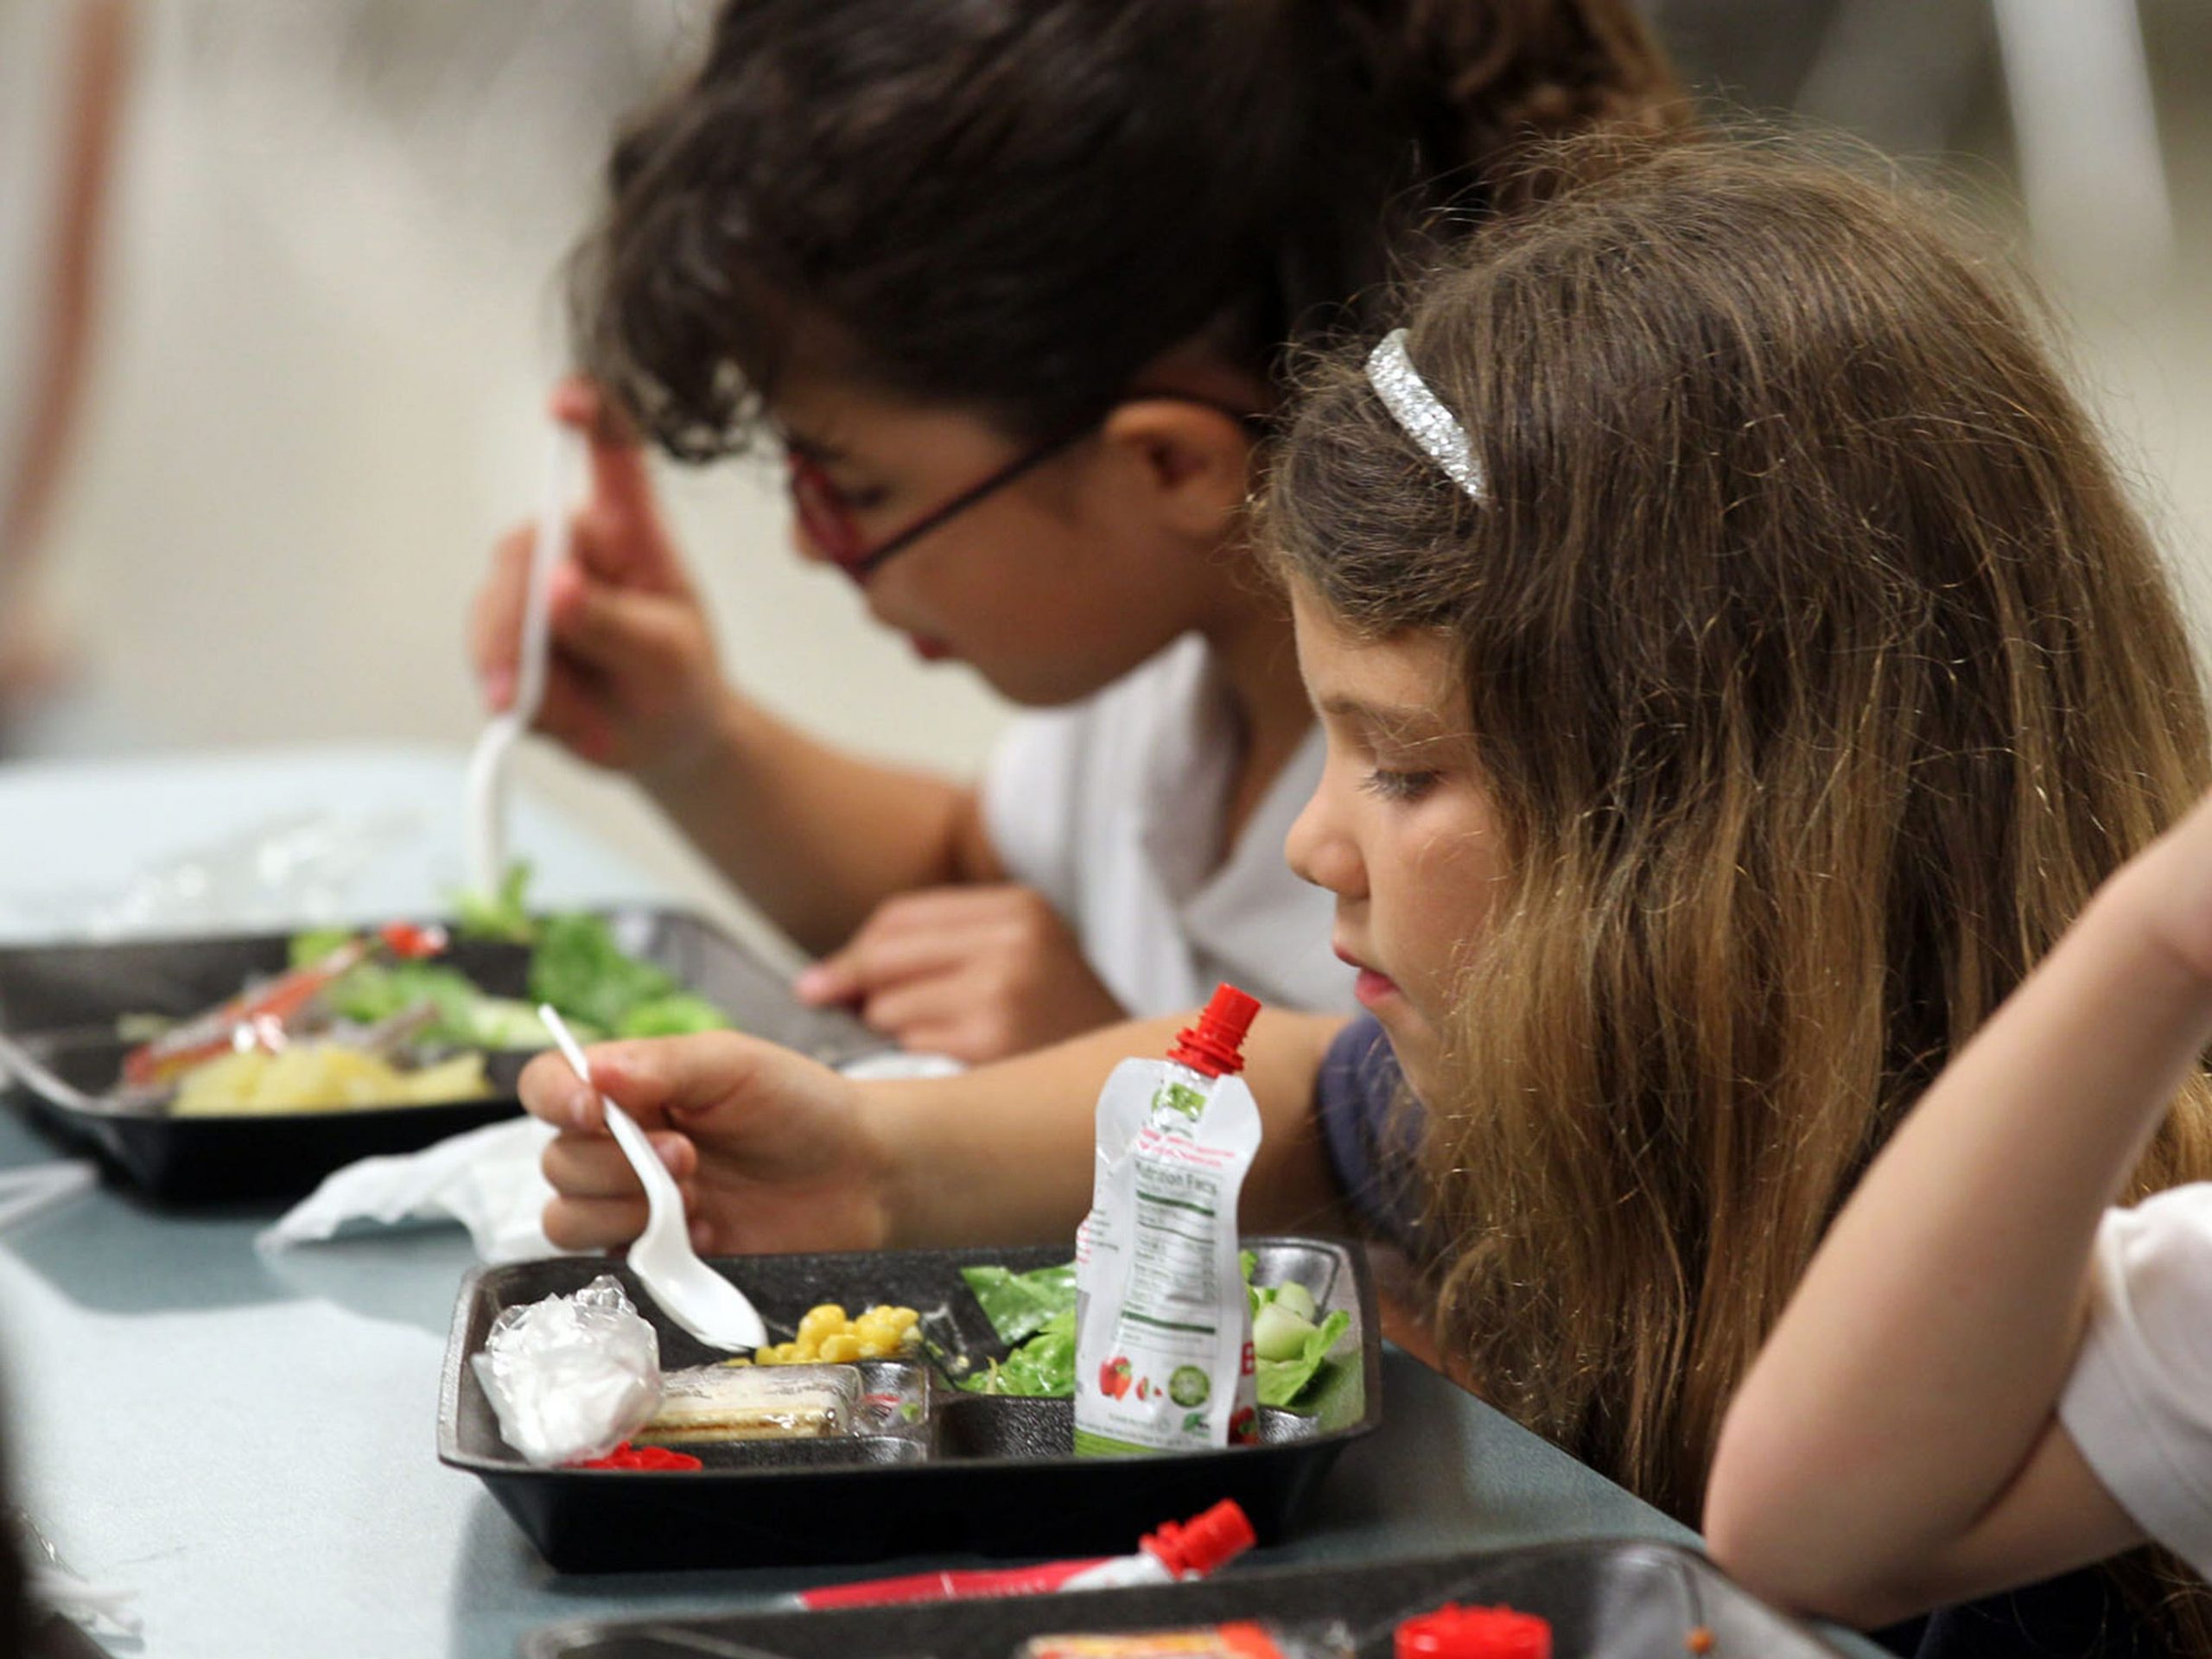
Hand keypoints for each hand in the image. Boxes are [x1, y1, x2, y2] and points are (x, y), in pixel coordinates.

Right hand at [468, 379, 725, 778]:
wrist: (662, 740)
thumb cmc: (679, 682)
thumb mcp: (667, 658)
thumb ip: (613, 623)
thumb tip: (556, 590)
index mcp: (630, 527)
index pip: (613, 452)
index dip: (589, 414)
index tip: (564, 404)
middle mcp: (573, 544)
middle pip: (524, 552)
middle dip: (525, 625)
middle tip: (539, 684)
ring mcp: (531, 586)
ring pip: (492, 611)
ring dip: (524, 674)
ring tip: (580, 719)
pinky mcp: (503, 629)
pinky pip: (483, 655)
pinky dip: (514, 698)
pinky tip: (550, 719)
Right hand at [522, 1032, 894, 1254]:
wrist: (862, 1176)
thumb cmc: (800, 1105)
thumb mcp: (733, 1064)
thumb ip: (661, 1064)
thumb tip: (589, 1071)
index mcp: (630, 1088)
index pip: (549, 1086)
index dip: (555, 1099)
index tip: (594, 1109)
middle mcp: (620, 1146)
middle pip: (555, 1161)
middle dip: (613, 1163)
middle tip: (688, 1157)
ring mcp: (635, 1207)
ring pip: (566, 1217)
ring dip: (622, 1207)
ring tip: (695, 1196)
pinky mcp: (658, 1259)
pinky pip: (610, 1265)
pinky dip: (647, 1249)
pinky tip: (705, 1233)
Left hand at [793, 884, 1126, 1061]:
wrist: (1135, 1087)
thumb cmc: (1057, 1031)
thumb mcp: (1020, 960)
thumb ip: (938, 951)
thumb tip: (821, 982)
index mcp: (1019, 908)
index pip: (899, 919)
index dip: (853, 954)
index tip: (824, 984)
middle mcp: (1014, 939)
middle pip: (884, 957)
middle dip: (852, 990)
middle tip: (831, 1014)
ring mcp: (1003, 991)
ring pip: (887, 1008)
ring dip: (887, 1034)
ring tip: (929, 1050)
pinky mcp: (991, 1045)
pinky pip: (907, 1050)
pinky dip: (911, 1066)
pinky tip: (943, 1074)